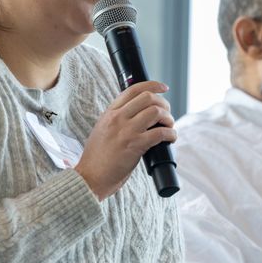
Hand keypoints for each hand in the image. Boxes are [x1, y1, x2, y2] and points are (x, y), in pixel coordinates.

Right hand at [75, 80, 176, 199]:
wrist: (90, 177)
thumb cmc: (97, 158)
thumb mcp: (102, 130)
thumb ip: (116, 120)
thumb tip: (137, 114)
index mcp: (109, 113)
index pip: (133, 89)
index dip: (152, 85)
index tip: (163, 88)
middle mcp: (118, 118)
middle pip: (148, 97)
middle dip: (164, 103)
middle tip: (167, 113)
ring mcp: (126, 131)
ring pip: (156, 112)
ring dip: (168, 118)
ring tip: (169, 126)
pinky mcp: (135, 145)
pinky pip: (160, 133)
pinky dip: (171, 134)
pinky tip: (170, 138)